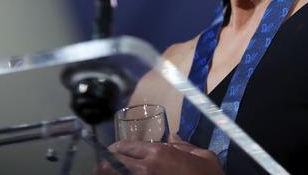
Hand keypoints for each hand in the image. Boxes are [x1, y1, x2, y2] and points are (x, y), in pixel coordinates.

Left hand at [94, 133, 223, 174]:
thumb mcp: (203, 156)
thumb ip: (185, 145)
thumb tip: (173, 137)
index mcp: (159, 153)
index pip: (127, 147)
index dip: (116, 148)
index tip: (113, 150)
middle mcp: (146, 168)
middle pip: (113, 163)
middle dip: (106, 162)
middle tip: (104, 163)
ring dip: (107, 173)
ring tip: (105, 172)